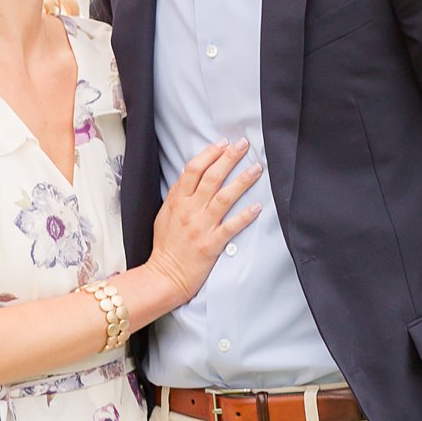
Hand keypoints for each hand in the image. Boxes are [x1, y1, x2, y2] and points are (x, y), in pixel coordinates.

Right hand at [147, 138, 262, 307]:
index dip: (209, 154)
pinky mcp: (211, 245)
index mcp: (177, 201)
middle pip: (211, 177)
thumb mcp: (164, 216)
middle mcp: (189, 211)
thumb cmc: (165, 248)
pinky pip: (230, 227)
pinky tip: (257, 206)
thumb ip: (177, 196)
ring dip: (242, 181)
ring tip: (256, 168)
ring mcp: (200, 227)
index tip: (223, 143)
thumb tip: (189, 177)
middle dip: (229, 158)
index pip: (193, 169)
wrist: (163, 276)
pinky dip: (244, 216)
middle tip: (243, 145)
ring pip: (223, 197)